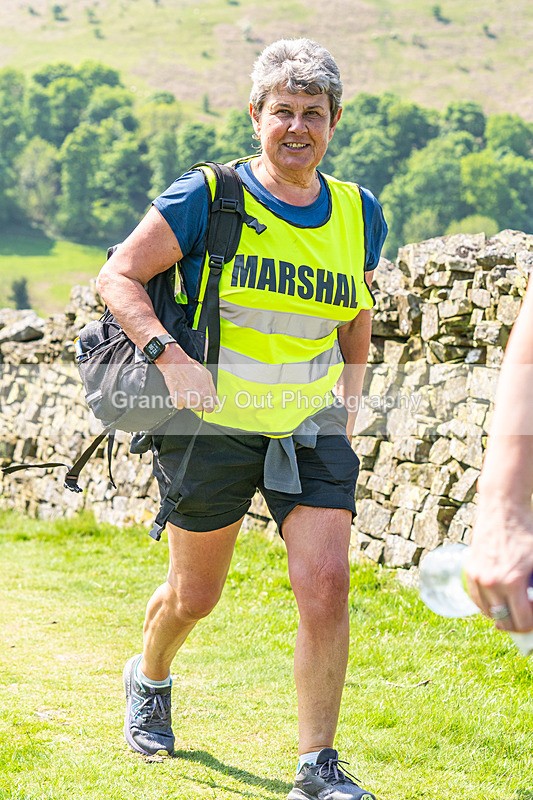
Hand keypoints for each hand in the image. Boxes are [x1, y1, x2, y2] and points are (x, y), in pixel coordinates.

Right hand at [157, 346, 217, 412]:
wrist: (176, 364)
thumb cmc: (191, 367)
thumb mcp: (208, 376)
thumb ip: (212, 391)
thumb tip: (215, 400)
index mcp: (205, 393)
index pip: (209, 409)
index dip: (208, 405)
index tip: (205, 403)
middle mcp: (196, 398)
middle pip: (199, 408)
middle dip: (198, 402)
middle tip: (194, 391)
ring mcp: (186, 400)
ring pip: (189, 407)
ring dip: (188, 401)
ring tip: (187, 389)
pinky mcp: (176, 400)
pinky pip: (179, 406)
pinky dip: (179, 401)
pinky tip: (180, 392)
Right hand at [465, 500, 532, 633]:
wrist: (503, 510)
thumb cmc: (526, 533)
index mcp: (512, 582)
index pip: (522, 619)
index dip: (531, 625)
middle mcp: (492, 582)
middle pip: (504, 620)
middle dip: (517, 625)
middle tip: (525, 621)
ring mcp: (478, 577)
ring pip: (489, 612)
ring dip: (501, 617)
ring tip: (512, 613)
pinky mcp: (470, 570)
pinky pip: (476, 599)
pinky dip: (486, 606)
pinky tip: (497, 604)